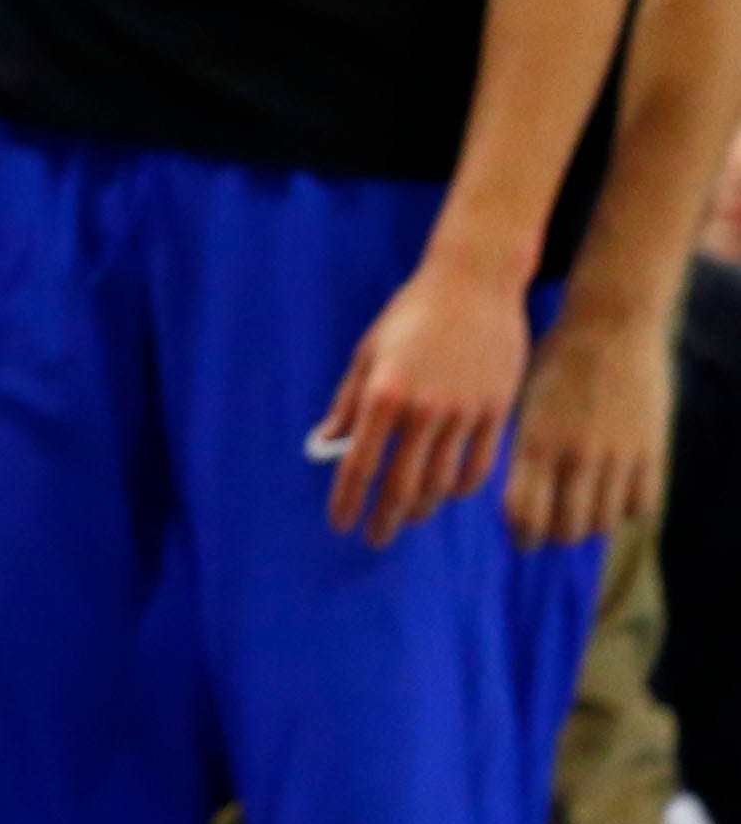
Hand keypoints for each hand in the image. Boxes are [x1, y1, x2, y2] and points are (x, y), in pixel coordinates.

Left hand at [317, 253, 528, 544]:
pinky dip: (458, 489)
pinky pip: (477, 468)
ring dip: (420, 508)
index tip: (339, 524)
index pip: (360, 463)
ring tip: (406, 517)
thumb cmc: (411, 313)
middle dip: (384, 518)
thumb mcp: (368, 351)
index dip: (347, 499)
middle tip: (373, 538)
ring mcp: (464, 414)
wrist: (474, 285)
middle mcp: (423, 410)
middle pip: (401, 484)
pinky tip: (444, 493)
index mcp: (384, 393)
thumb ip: (348, 401)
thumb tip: (326, 442)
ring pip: (440, 483)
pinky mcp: (496, 413)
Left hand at [503, 303, 671, 548]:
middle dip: (555, 536)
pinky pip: (640, 506)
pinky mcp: (650, 451)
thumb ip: (524, 448)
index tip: (522, 539)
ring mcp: (615, 455)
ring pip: (602, 522)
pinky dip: (627, 509)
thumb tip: (516, 496)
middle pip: (565, 529)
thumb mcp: (525, 401)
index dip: (522, 535)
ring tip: (582, 513)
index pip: (524, 513)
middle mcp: (574, 453)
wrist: (610, 324)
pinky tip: (615, 495)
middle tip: (554, 529)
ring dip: (590, 524)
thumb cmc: (556, 361)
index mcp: (534, 439)